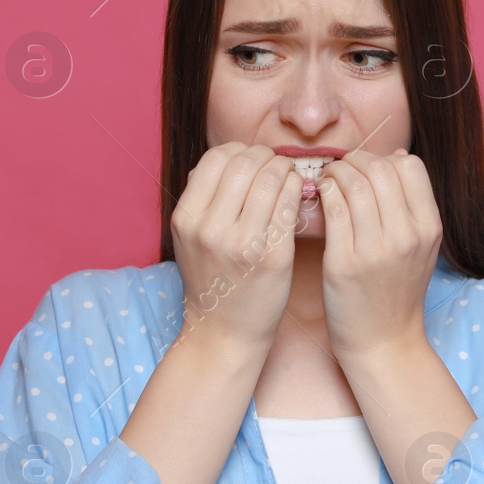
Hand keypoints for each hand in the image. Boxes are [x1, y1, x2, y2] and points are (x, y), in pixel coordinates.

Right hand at [169, 142, 302, 352]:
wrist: (224, 332)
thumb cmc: (213, 280)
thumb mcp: (190, 238)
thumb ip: (202, 199)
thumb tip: (229, 158)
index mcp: (186, 219)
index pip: (216, 159)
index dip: (239, 151)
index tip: (252, 159)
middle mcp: (210, 229)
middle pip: (245, 163)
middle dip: (266, 157)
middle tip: (275, 165)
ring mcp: (242, 243)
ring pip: (271, 178)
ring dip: (285, 170)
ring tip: (288, 177)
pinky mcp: (272, 256)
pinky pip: (289, 204)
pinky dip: (297, 190)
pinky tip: (297, 193)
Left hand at [316, 147, 442, 363]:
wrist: (384, 341)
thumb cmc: (396, 290)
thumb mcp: (420, 246)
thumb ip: (412, 204)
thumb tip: (396, 157)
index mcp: (429, 227)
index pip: (410, 167)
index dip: (383, 158)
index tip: (365, 167)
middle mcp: (407, 236)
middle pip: (380, 170)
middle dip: (355, 160)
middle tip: (340, 168)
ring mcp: (376, 250)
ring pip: (355, 185)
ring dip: (336, 173)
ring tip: (328, 179)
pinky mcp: (345, 263)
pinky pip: (333, 210)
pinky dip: (324, 193)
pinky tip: (320, 195)